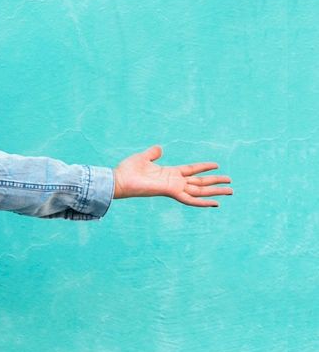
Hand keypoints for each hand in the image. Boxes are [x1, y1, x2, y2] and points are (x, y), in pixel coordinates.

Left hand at [112, 145, 232, 206]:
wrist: (119, 179)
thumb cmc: (128, 170)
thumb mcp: (143, 157)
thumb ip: (153, 153)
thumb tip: (160, 148)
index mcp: (170, 173)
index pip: (192, 170)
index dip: (204, 167)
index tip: (217, 165)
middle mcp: (175, 181)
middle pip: (200, 182)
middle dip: (215, 182)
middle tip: (231, 181)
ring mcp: (174, 188)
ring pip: (200, 191)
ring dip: (216, 191)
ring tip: (231, 190)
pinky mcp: (171, 192)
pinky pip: (190, 199)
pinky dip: (203, 202)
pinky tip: (216, 203)